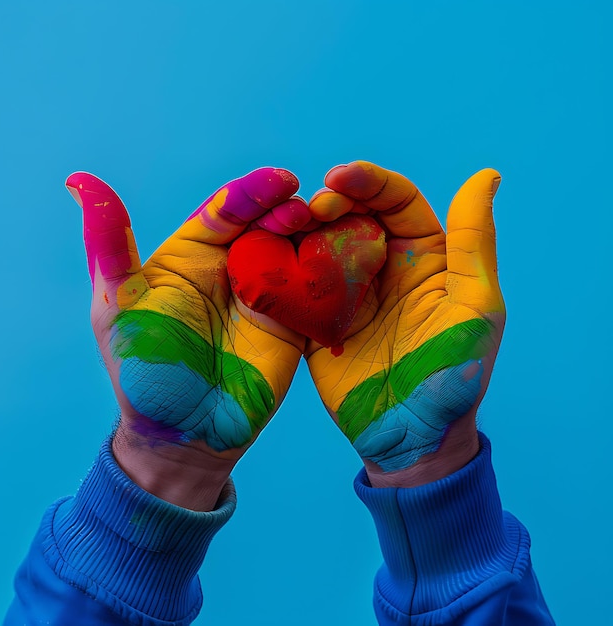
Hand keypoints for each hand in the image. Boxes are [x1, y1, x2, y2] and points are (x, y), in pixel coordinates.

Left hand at [66, 168, 308, 508]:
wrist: (185, 434)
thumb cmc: (145, 373)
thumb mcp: (120, 307)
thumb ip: (110, 247)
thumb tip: (79, 180)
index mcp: (192, 253)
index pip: (224, 210)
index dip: (251, 193)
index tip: (280, 182)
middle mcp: (231, 265)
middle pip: (266, 222)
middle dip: (288, 210)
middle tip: (306, 209)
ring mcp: (266, 291)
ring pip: (296, 249)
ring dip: (314, 235)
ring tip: (328, 230)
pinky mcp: (292, 320)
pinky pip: (315, 287)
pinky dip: (332, 269)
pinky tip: (349, 256)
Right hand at [306, 162, 504, 486]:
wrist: (411, 438)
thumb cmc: (453, 376)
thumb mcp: (474, 307)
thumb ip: (473, 242)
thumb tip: (487, 174)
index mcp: (425, 256)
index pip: (397, 202)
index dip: (369, 182)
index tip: (338, 178)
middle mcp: (384, 266)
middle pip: (353, 214)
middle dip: (330, 202)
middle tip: (309, 210)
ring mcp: (348, 292)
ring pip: (321, 242)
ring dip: (301, 229)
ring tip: (284, 227)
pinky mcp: (318, 318)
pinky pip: (297, 283)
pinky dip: (281, 266)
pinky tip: (265, 257)